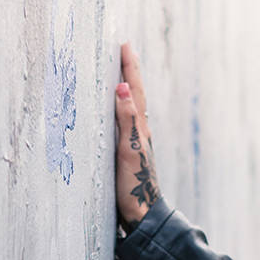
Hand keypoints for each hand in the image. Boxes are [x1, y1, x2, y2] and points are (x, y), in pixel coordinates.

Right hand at [112, 42, 157, 232]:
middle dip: (128, 72)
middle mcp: (139, 131)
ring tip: (120, 73)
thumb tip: (123, 88)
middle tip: (123, 51)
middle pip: (134, 94)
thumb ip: (126, 119)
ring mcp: (135, 142)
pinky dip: (120, 108)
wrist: (142, 214)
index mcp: (139, 127)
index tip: (124, 45)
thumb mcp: (129, 149)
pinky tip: (116, 112)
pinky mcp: (128, 153)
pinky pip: (124, 121)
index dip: (129, 68)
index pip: (133, 90)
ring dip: (125, 88)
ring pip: (130, 107)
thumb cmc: (135, 185)